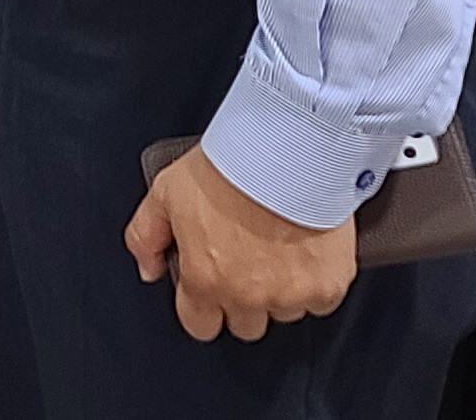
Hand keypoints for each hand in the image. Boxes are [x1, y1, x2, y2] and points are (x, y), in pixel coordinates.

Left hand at [126, 143, 355, 342]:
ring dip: (281, 292)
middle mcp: (247, 296)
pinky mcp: (328, 285)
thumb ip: (146, 237)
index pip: (200, 325)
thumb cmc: (229, 167)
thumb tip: (149, 268)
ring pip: (284, 313)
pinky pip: (321, 301)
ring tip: (279, 250)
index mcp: (205, 280)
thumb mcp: (165, 193)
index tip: (211, 286)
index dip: (203, 307)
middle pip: (245, 325)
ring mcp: (291, 294)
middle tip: (247, 263)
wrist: (286, 150)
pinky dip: (317, 282)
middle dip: (243, 301)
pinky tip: (306, 252)